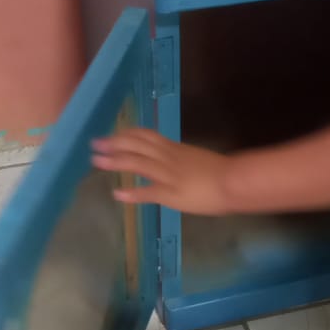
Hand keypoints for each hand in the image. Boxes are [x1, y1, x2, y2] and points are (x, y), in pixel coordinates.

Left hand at [92, 130, 230, 214]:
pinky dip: (132, 193)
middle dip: (114, 144)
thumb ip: (179, 158)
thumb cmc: (221, 172)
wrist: (234, 181)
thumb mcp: (195, 159)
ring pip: (138, 163)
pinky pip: (149, 192)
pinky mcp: (172, 193)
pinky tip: (118, 195)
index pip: (146, 136)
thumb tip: (166, 160)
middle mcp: (167, 158)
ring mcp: (169, 175)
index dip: (126, 134)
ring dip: (116, 162)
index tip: (111, 135)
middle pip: (136, 145)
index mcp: (173, 149)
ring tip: (97, 162)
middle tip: (95, 144)